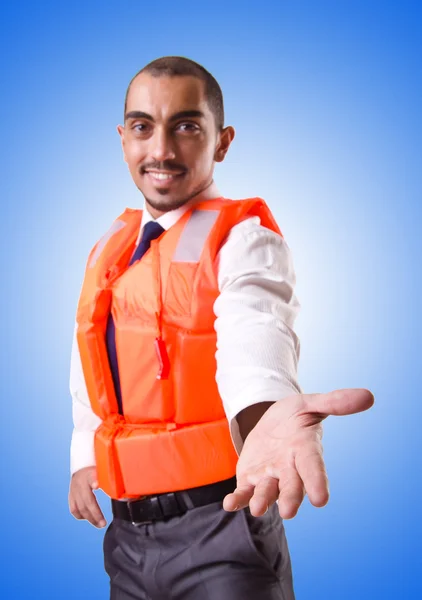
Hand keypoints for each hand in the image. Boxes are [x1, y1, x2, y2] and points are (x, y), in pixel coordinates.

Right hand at [69, 466, 106, 527]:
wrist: (80, 469)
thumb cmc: (95, 472)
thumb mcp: (102, 470)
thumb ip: (108, 477)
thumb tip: (118, 485)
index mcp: (89, 475)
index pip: (91, 477)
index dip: (94, 481)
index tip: (96, 485)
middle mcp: (80, 483)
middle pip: (86, 500)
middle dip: (95, 514)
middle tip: (103, 523)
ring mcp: (74, 491)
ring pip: (79, 508)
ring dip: (89, 518)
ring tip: (99, 524)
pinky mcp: (71, 497)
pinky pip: (74, 510)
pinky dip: (81, 516)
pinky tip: (88, 518)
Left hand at [223, 388, 373, 518]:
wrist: (271, 422)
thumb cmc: (295, 415)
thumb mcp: (311, 403)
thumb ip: (335, 402)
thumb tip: (368, 396)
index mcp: (306, 451)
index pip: (313, 468)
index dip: (318, 482)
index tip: (322, 499)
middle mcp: (290, 469)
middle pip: (291, 487)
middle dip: (290, 498)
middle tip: (289, 511)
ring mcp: (270, 477)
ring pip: (267, 492)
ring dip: (262, 501)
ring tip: (258, 509)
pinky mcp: (250, 478)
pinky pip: (244, 492)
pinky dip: (238, 499)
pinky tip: (230, 504)